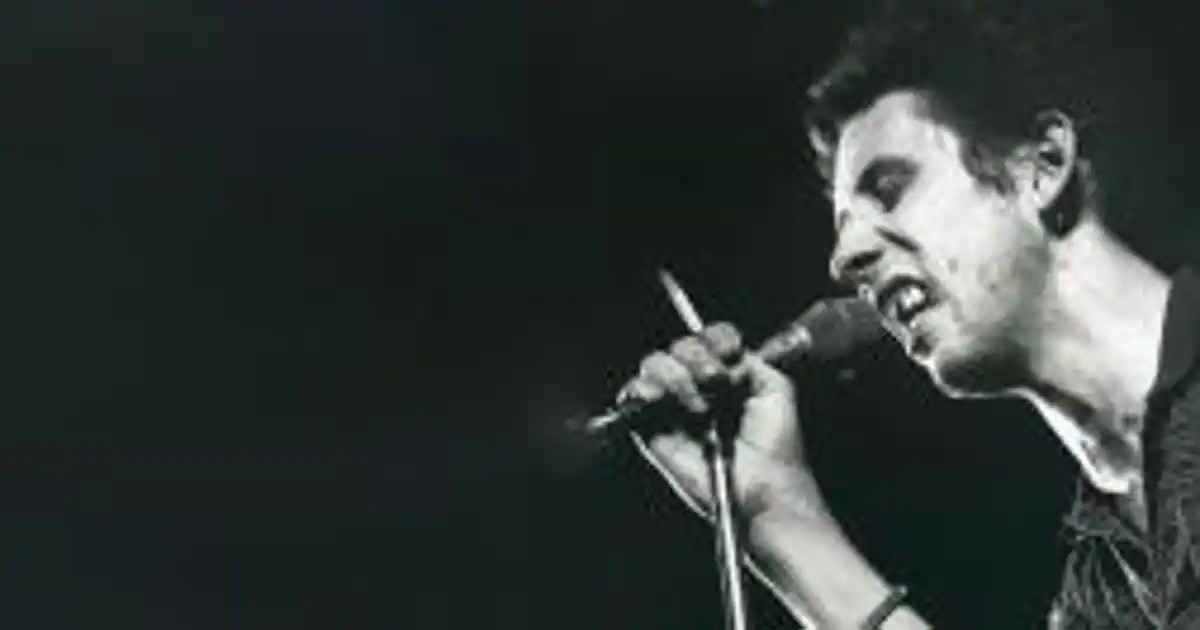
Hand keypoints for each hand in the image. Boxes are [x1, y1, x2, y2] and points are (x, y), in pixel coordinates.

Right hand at [619, 322, 819, 521]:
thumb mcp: (775, 388)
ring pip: (654, 364)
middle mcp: (698, 388)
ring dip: (676, 376)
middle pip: (680, 345)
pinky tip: (664, 400)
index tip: (730, 352)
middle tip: (716, 381)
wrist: (762, 487)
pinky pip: (632, 395)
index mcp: (727, 376)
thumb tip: (721, 351)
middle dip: (697, 356)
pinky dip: (644, 389)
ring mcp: (673, 407)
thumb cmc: (775, 448)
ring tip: (699, 406)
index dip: (716, 339)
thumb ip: (750, 359)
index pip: (708, 338)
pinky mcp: (651, 429)